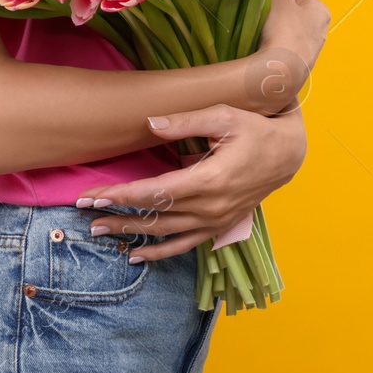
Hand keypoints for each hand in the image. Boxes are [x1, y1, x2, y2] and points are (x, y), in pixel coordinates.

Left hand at [73, 102, 306, 260]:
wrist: (289, 154)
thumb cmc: (254, 130)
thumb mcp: (223, 116)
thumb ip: (184, 122)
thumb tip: (149, 123)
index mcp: (210, 180)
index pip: (155, 193)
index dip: (121, 196)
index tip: (92, 197)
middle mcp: (212, 206)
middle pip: (155, 215)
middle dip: (116, 216)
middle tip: (84, 214)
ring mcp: (216, 220)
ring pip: (166, 233)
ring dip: (131, 234)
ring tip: (100, 232)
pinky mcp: (220, 226)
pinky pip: (186, 245)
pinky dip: (161, 253)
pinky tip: (137, 256)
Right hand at [259, 0, 330, 73]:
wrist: (282, 70)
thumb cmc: (284, 29)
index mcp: (319, 9)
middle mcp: (320, 28)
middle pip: (290, 10)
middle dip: (273, 9)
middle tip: (256, 11)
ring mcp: (311, 48)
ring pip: (285, 28)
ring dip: (271, 26)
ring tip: (256, 29)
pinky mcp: (298, 63)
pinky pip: (282, 45)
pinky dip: (272, 42)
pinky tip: (261, 44)